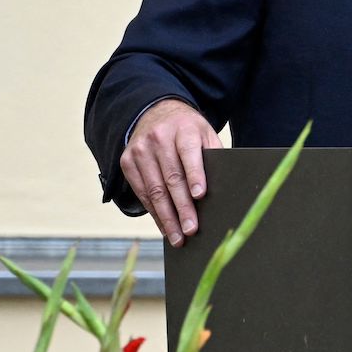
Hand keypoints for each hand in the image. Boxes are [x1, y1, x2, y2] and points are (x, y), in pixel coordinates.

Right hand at [120, 99, 222, 245]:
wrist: (156, 113)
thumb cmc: (188, 131)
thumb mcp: (205, 134)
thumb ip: (213, 155)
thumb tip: (223, 188)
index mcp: (184, 129)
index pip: (189, 152)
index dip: (194, 175)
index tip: (200, 195)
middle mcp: (159, 138)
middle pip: (171, 178)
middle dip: (182, 207)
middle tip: (191, 229)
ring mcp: (140, 150)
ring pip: (154, 189)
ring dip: (167, 217)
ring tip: (178, 238)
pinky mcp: (127, 162)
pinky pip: (141, 192)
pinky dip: (154, 212)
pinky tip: (164, 226)